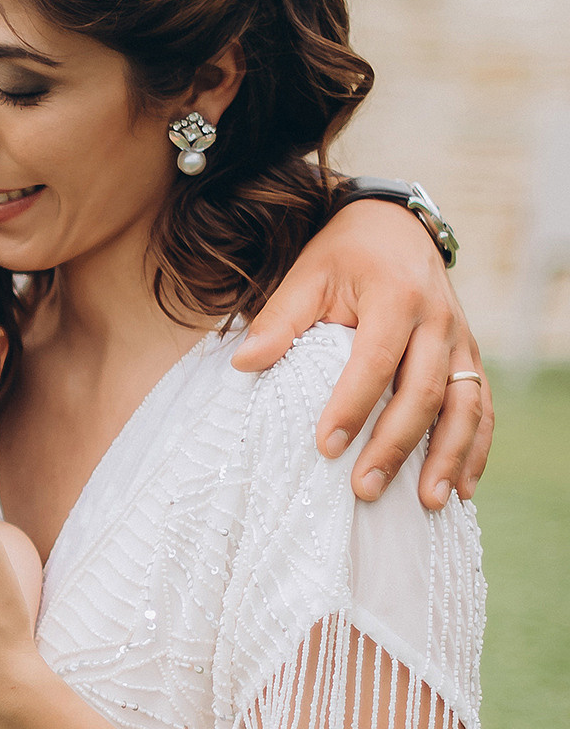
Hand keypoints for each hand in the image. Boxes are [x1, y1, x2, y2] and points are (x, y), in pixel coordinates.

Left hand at [231, 199, 490, 507]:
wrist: (396, 226)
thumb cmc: (344, 255)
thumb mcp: (307, 274)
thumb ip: (279, 319)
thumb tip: (245, 364)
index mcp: (396, 296)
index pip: (375, 360)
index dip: (352, 405)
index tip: (325, 447)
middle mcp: (438, 320)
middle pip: (423, 391)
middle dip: (396, 445)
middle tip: (364, 490)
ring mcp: (461, 341)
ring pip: (465, 405)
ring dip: (449, 456)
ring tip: (427, 503)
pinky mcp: (469, 357)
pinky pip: (482, 407)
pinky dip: (476, 448)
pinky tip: (462, 489)